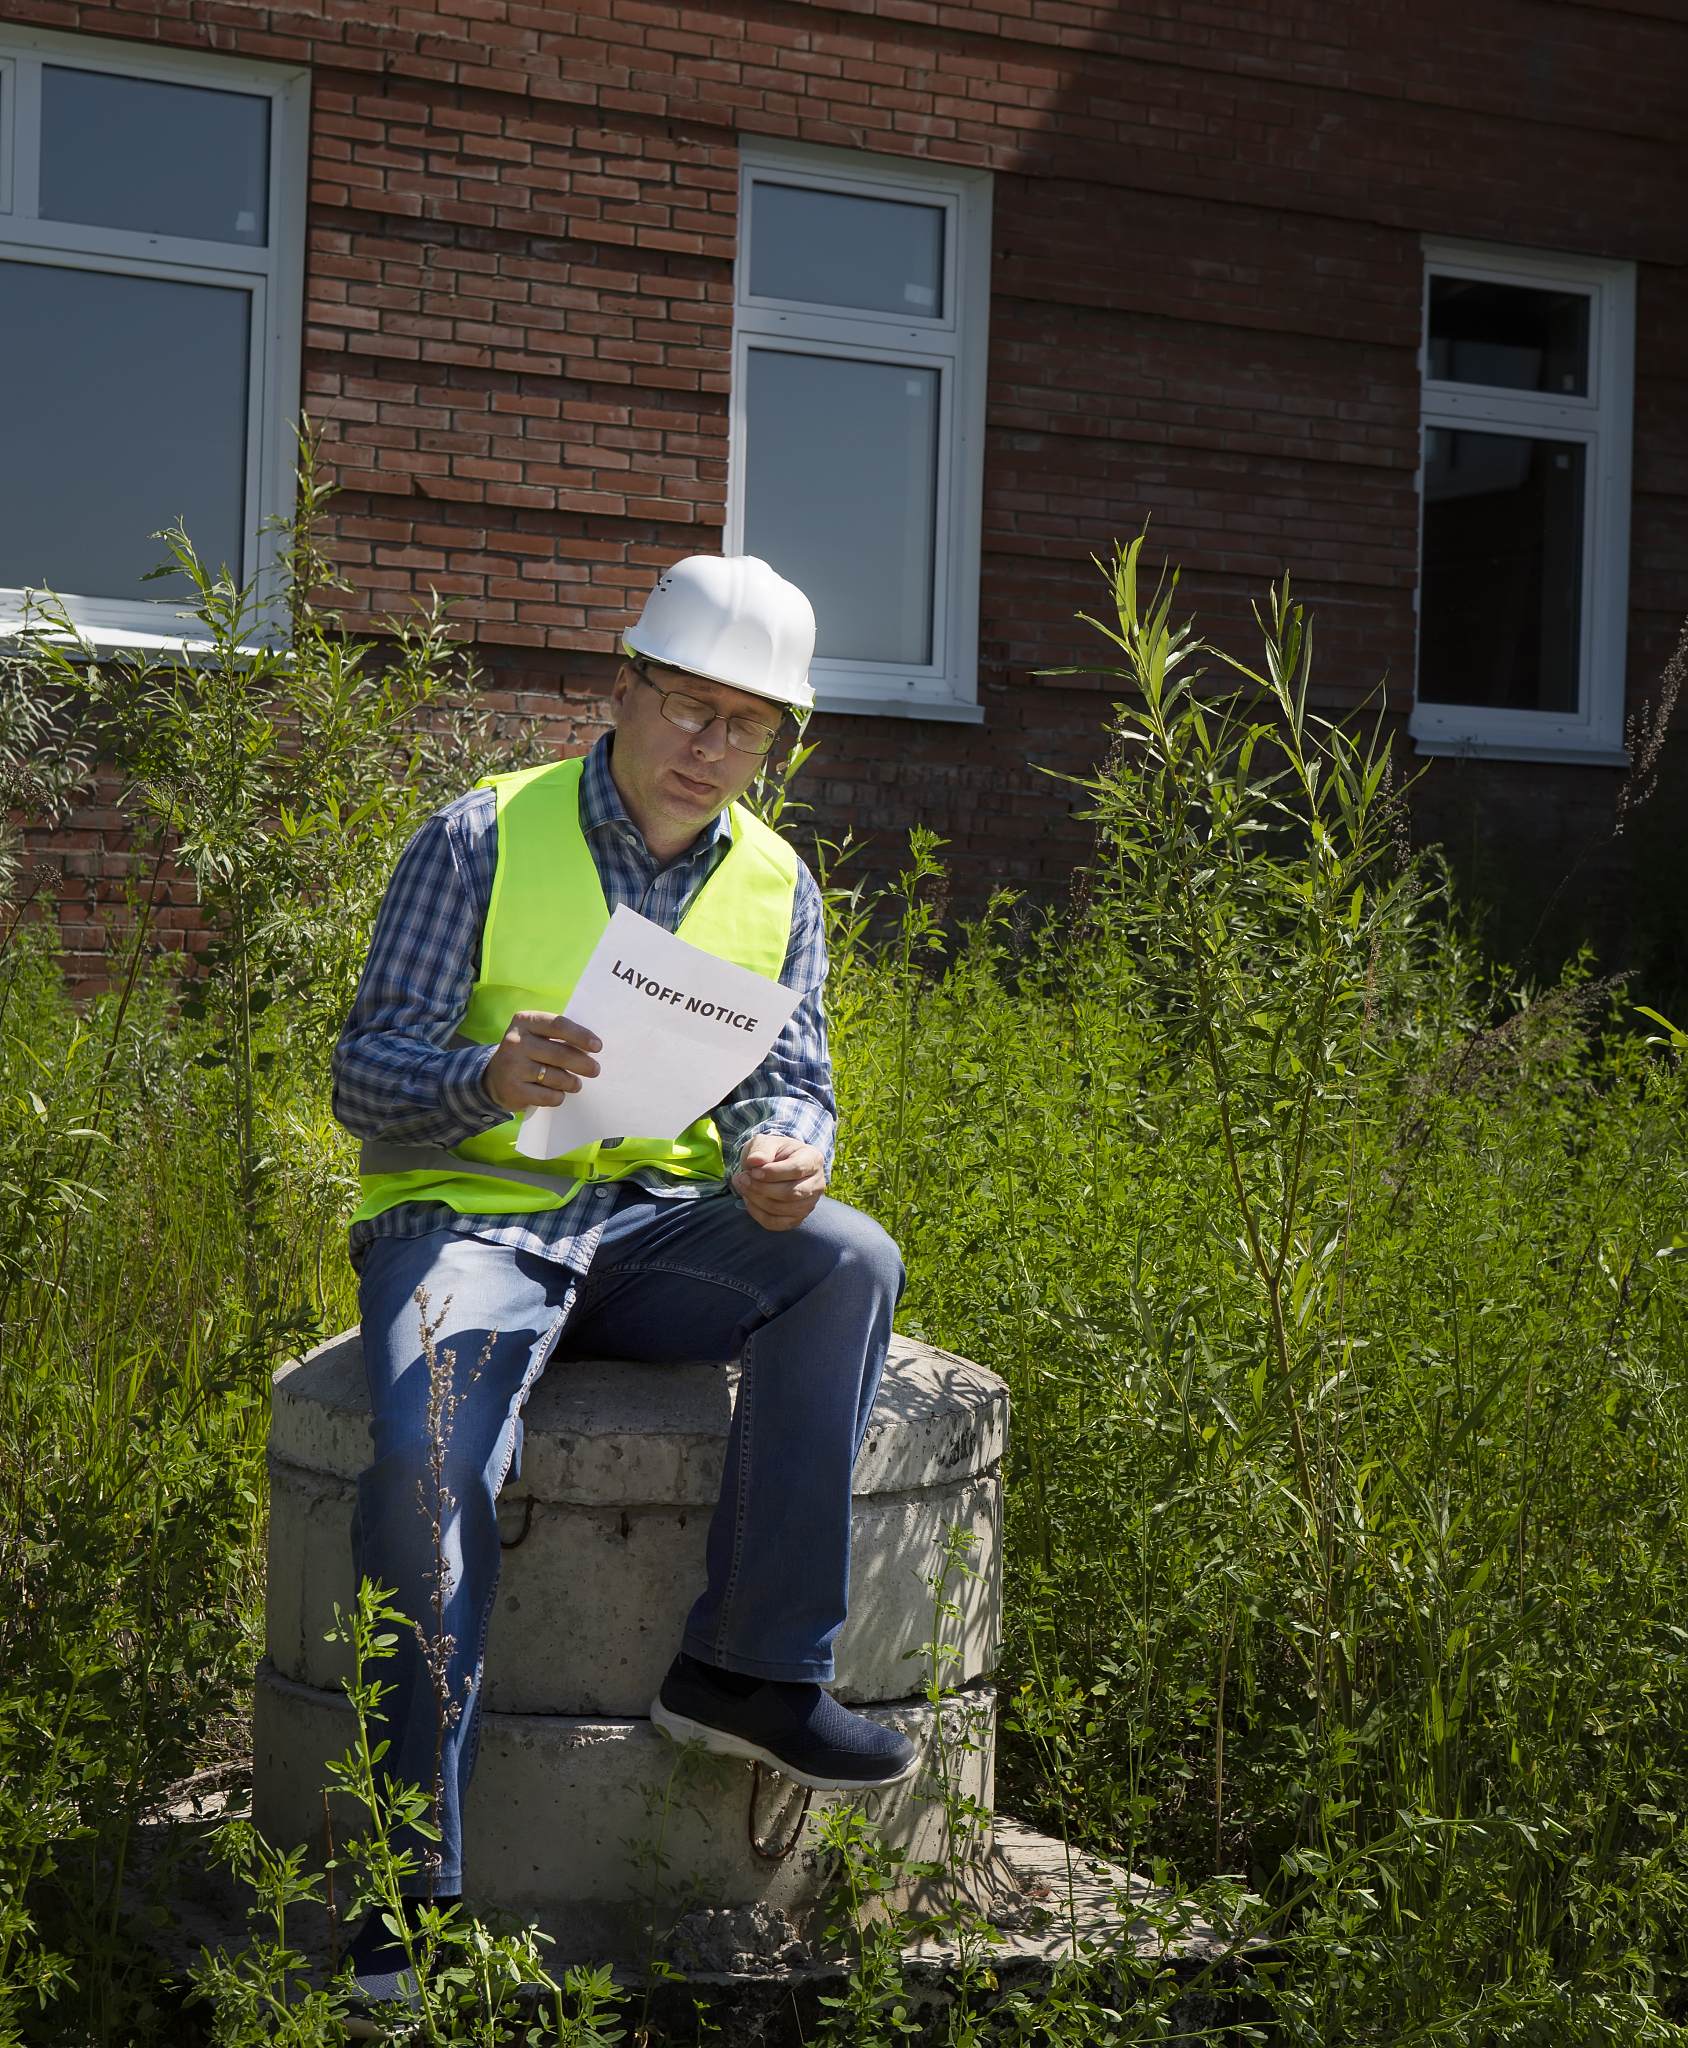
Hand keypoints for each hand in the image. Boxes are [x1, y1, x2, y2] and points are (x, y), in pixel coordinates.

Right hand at [483, 1010, 602, 1113]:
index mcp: (525, 1021)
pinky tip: (557, 1094)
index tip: (598, 1047)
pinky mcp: (512, 1089)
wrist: (494, 1077)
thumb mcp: (537, 1036)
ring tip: (575, 1084)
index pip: (558, 1025)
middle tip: (595, 1070)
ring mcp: (512, 1066)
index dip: (580, 1036)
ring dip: (572, 1083)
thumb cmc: (527, 1053)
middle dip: (583, 1064)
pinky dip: (558, 1097)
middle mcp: (515, 1041)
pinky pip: (548, 1096)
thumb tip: (593, 1048)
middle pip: (560, 1054)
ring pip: (556, 1077)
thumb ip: (559, 1037)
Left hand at [732, 1134, 827, 1231]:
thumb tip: (755, 1161)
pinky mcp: (797, 1218)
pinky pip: (776, 1223)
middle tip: (741, 1178)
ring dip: (755, 1199)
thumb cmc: (772, 1152)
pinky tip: (748, 1199)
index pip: (797, 1170)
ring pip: (781, 1209)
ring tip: (741, 1185)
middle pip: (790, 1193)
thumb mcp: (765, 1142)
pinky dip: (757, 1213)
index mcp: (813, 1159)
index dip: (772, 1173)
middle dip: (760, 1188)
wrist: (774, 1166)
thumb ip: (761, 1149)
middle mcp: (817, 1183)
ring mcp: (809, 1204)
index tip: (753, 1170)